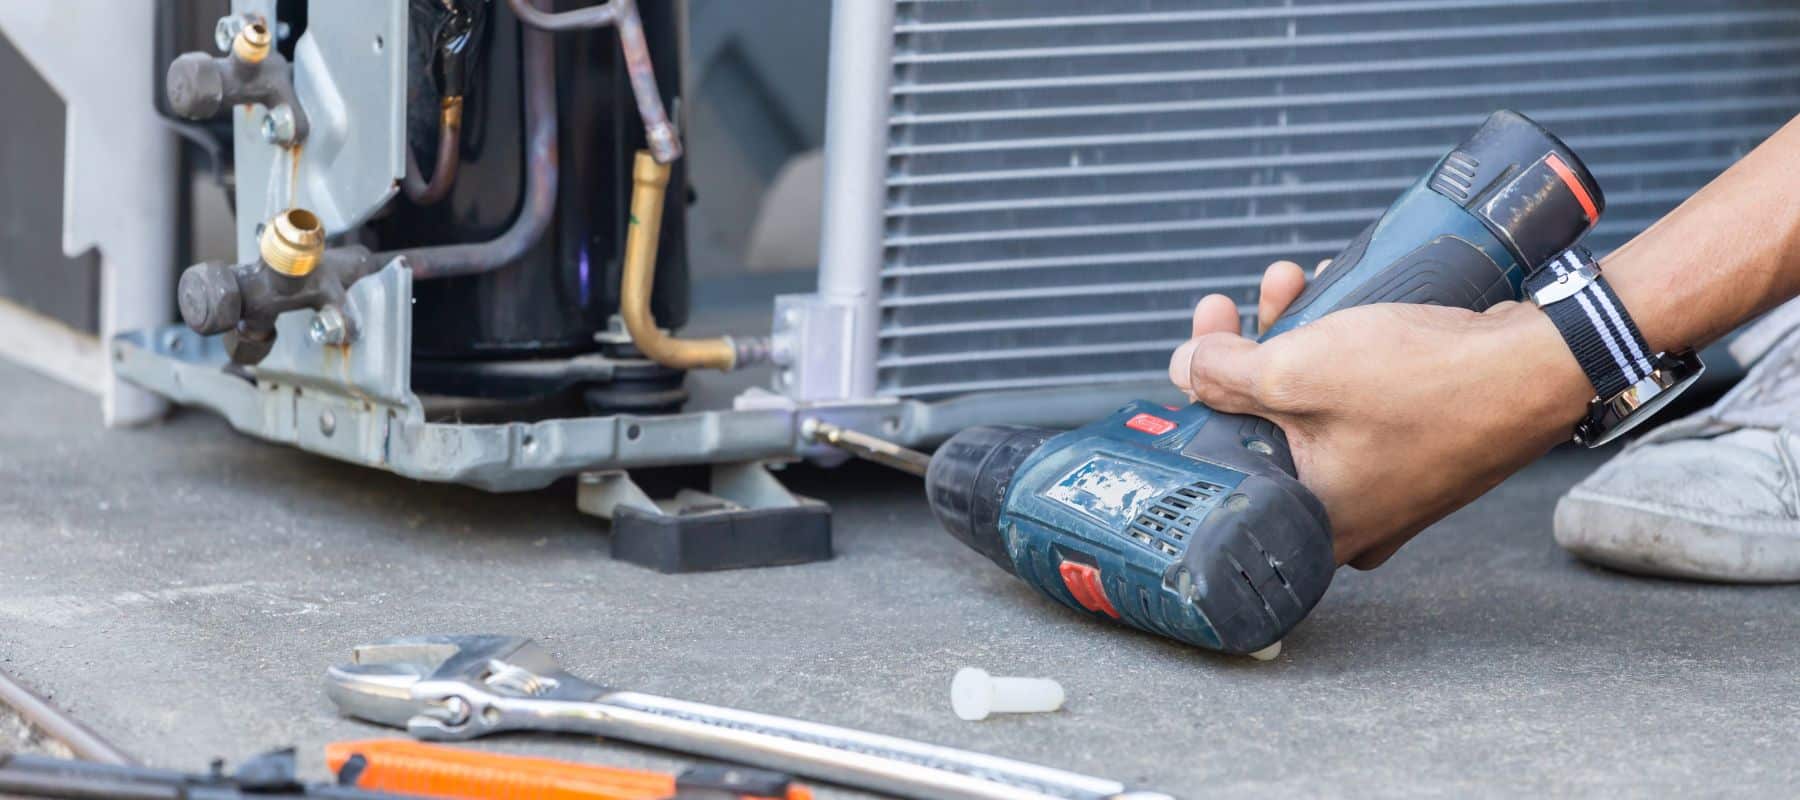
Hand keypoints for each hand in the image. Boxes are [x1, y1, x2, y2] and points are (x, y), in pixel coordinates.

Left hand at [1168, 262, 1592, 567]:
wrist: (1543, 367)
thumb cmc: (1430, 385)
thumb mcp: (1298, 372)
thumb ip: (1225, 374)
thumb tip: (1187, 367)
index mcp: (1314, 520)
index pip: (1226, 461)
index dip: (1203, 394)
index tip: (1200, 344)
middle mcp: (1351, 514)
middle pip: (1266, 428)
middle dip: (1248, 350)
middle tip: (1234, 305)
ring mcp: (1389, 482)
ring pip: (1313, 404)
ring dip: (1293, 337)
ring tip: (1290, 280)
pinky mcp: (1419, 446)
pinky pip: (1357, 399)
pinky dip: (1340, 350)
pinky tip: (1335, 297)